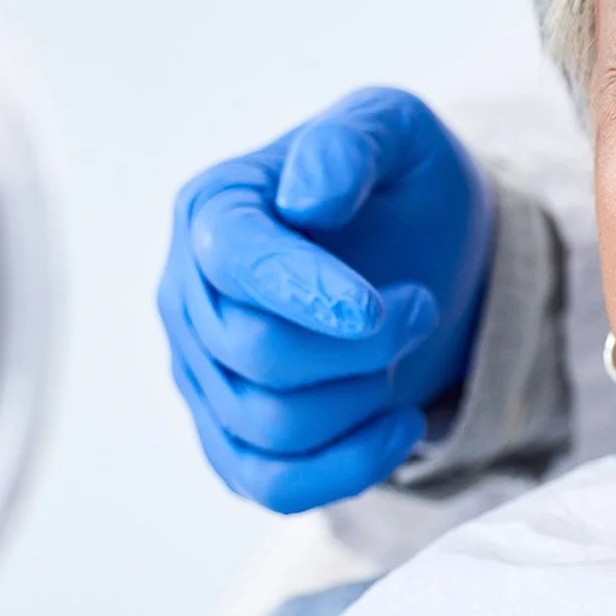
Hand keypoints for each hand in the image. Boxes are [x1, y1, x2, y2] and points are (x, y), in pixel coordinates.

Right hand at [160, 86, 495, 512]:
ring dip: (363, 397)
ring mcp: (202, 373)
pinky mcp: (231, 437)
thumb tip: (306, 198)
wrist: (427, 256)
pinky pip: (271, 485)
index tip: (375, 309)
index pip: (232, 259)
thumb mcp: (396, 129)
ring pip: (268, 424)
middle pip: (254, 351)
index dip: (302, 289)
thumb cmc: (403, 186)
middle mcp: (187, 294)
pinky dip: (347, 469)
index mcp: (213, 208)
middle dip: (360, 344)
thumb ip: (351, 141)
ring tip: (407, 349)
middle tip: (418, 306)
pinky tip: (402, 425)